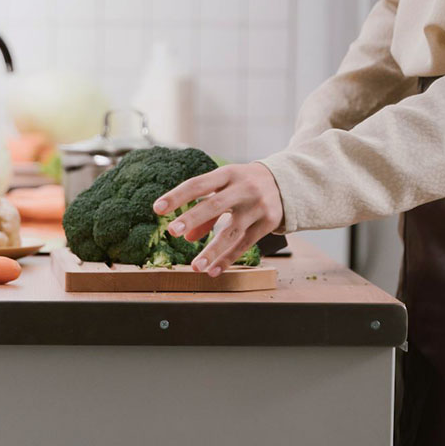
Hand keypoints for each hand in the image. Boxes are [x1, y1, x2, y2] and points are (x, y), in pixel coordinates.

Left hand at [153, 161, 284, 276]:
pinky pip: (245, 244)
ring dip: (212, 250)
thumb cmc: (245, 185)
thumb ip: (205, 210)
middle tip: (172, 232)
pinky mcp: (269, 223)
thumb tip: (186, 237)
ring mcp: (258, 207)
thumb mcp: (225, 188)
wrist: (287, 183)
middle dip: (192, 218)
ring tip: (194, 267)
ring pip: (231, 231)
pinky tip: (212, 271)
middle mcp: (244, 188)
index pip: (198, 184)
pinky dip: (228, 259)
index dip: (177, 196)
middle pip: (215, 205)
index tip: (157, 208)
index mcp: (228, 174)